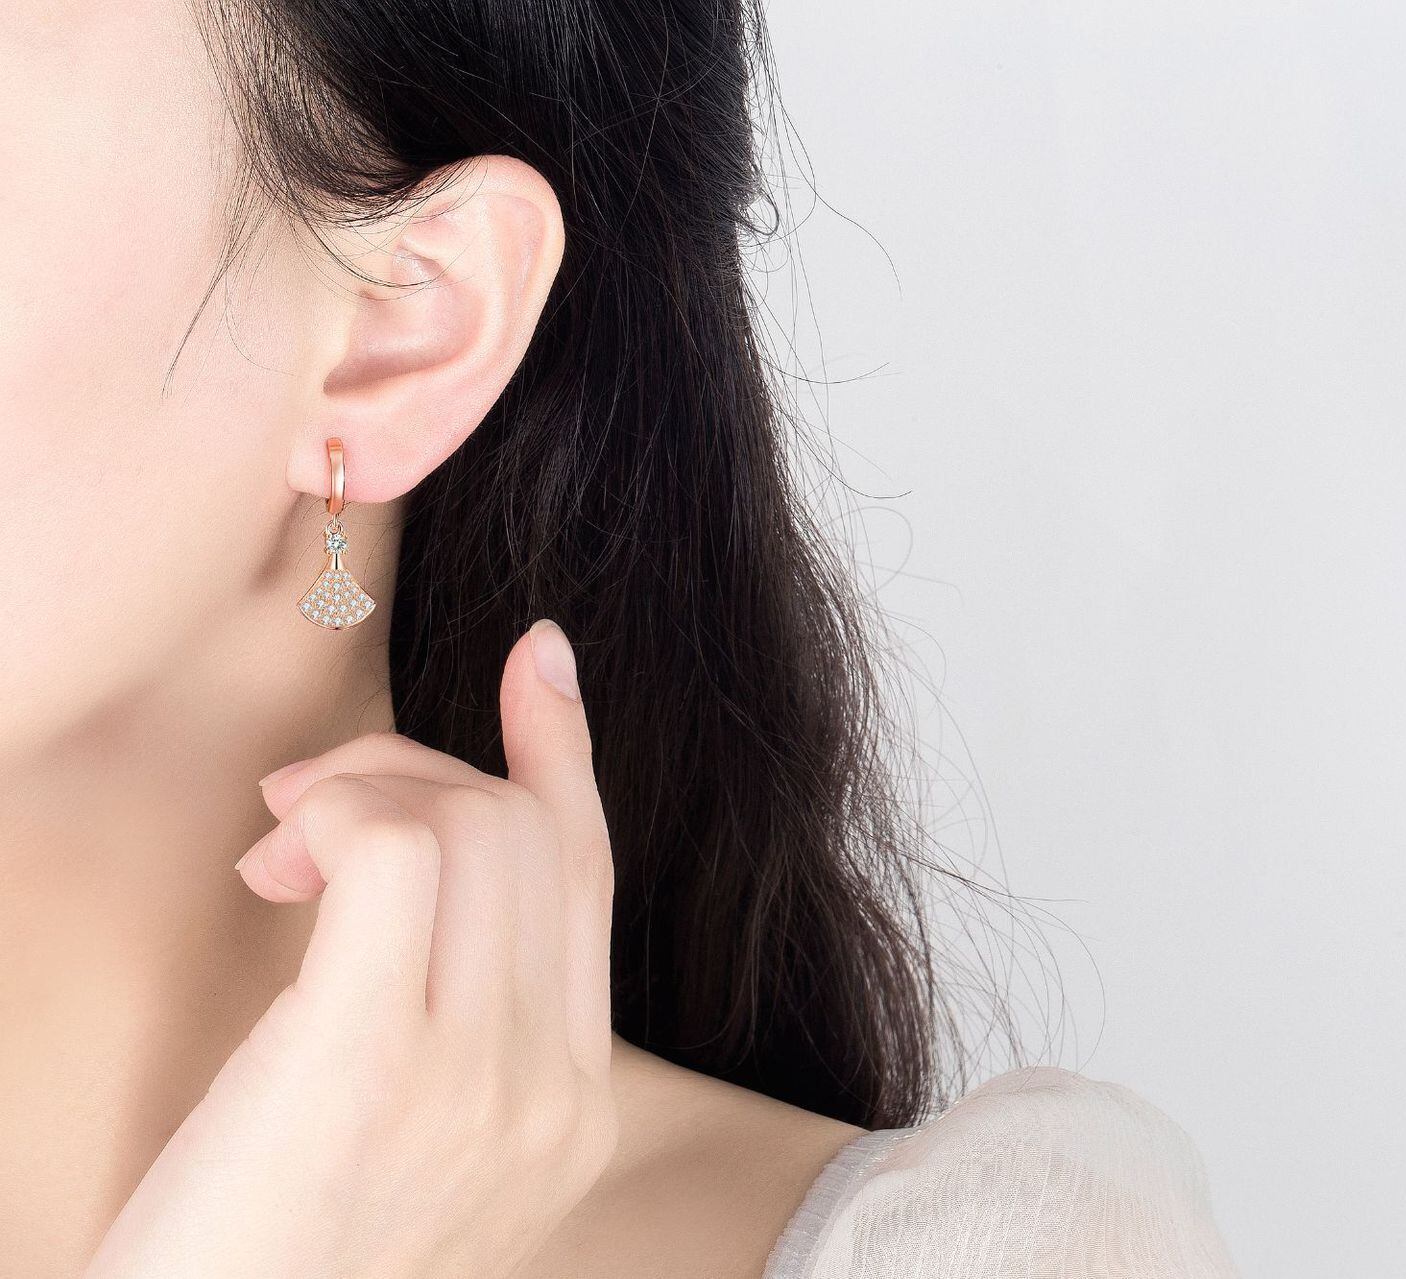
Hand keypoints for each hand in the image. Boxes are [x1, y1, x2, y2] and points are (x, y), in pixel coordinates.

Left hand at [85, 620, 618, 1278]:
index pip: (590, 883)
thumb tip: (429, 860)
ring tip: (284, 841)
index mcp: (574, 1113)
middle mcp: (550, 1094)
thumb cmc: (277, 1263)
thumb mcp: (415, 1147)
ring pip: (470, 825)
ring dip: (366, 786)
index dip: (563, 755)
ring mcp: (476, 1083)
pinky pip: (392, 853)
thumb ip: (463, 1019)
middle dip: (417, 771)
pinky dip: (341, 813)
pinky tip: (281, 860)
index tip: (538, 664)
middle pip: (531, 835)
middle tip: (310, 815)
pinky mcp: (369, 1063)